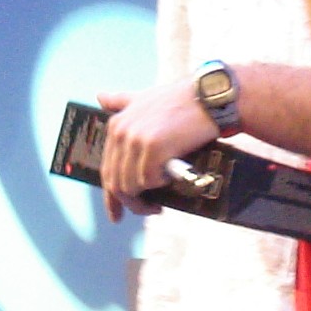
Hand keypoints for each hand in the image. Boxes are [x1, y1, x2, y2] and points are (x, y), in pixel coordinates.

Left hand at [94, 83, 217, 217]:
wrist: (210, 97)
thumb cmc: (182, 99)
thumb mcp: (144, 96)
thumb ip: (122, 100)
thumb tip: (100, 97)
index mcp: (116, 124)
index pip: (107, 168)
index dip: (111, 196)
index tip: (117, 214)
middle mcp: (122, 131)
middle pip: (115, 181)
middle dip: (130, 203)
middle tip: (149, 209)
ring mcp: (136, 140)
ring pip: (131, 186)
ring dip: (145, 199)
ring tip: (160, 202)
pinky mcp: (154, 148)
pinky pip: (149, 181)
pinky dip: (160, 185)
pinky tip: (171, 179)